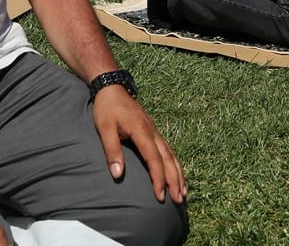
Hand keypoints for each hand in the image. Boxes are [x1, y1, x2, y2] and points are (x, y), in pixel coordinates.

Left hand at [92, 86, 186, 204]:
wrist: (112, 88)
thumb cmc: (107, 109)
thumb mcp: (105, 129)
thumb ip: (112, 151)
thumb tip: (118, 174)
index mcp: (142, 131)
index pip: (154, 159)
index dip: (158, 178)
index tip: (160, 195)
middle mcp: (152, 132)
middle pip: (168, 159)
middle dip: (174, 180)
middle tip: (178, 200)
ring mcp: (155, 131)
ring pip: (171, 155)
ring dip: (178, 174)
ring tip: (183, 192)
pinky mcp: (153, 131)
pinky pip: (168, 150)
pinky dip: (174, 164)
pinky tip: (176, 173)